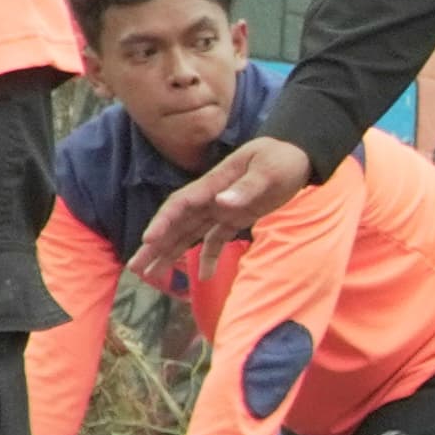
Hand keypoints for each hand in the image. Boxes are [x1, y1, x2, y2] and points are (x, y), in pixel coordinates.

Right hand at [128, 134, 311, 289]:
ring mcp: (220, 209)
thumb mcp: (268, 170)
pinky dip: (207, 257)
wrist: (298, 157)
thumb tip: (222, 203)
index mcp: (214, 184)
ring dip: (170, 253)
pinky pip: (214, 240)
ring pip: (189, 234)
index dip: (163, 221)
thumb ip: (247, 188)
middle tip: (135, 267)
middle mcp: (211, 198)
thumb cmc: (282, 159)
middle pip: (177, 223)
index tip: (149, 240)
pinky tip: (201, 277)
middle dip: (156, 245)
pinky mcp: (234, 219)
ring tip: (151, 274)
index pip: (181, 204)